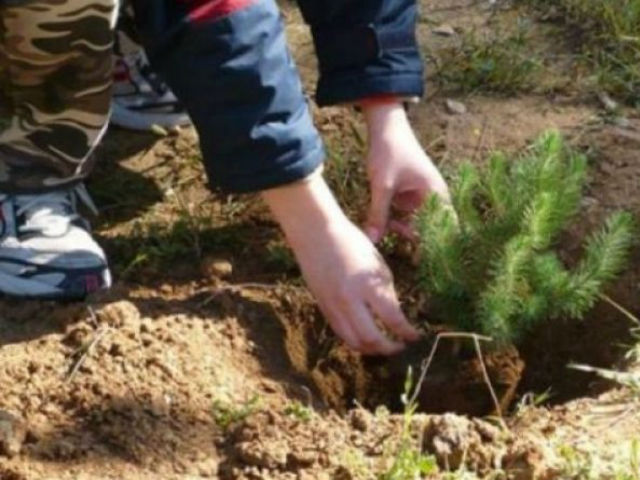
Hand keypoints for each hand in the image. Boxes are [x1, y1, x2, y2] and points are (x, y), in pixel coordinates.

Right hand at [262, 174, 419, 354]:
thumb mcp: (376, 264)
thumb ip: (385, 291)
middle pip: (372, 338)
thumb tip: (395, 317)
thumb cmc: (351, 243)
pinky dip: (355, 340)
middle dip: (390, 347)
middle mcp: (349, 300)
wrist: (316, 234)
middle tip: (401, 346)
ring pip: (354, 342)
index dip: (407, 332)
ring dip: (372, 349)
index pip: (393, 318)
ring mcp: (334, 306)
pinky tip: (365, 338)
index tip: (415, 336)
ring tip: (383, 347)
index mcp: (367, 285)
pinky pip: (341, 333)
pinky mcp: (323, 308)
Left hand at [361, 101, 448, 242]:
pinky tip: (379, 223)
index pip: (446, 227)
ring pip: (413, 222)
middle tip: (400, 249)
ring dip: (400, 229)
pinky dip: (393, 219)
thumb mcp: (382, 186)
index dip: (438, 244)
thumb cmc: (389, 152)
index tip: (425, 259)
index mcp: (436, 194)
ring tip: (383, 230)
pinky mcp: (407, 194)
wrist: (384, 127)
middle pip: (428, 227)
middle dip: (413, 238)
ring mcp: (419, 196)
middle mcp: (432, 196)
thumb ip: (378, 214)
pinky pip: (403, 214)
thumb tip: (371, 241)